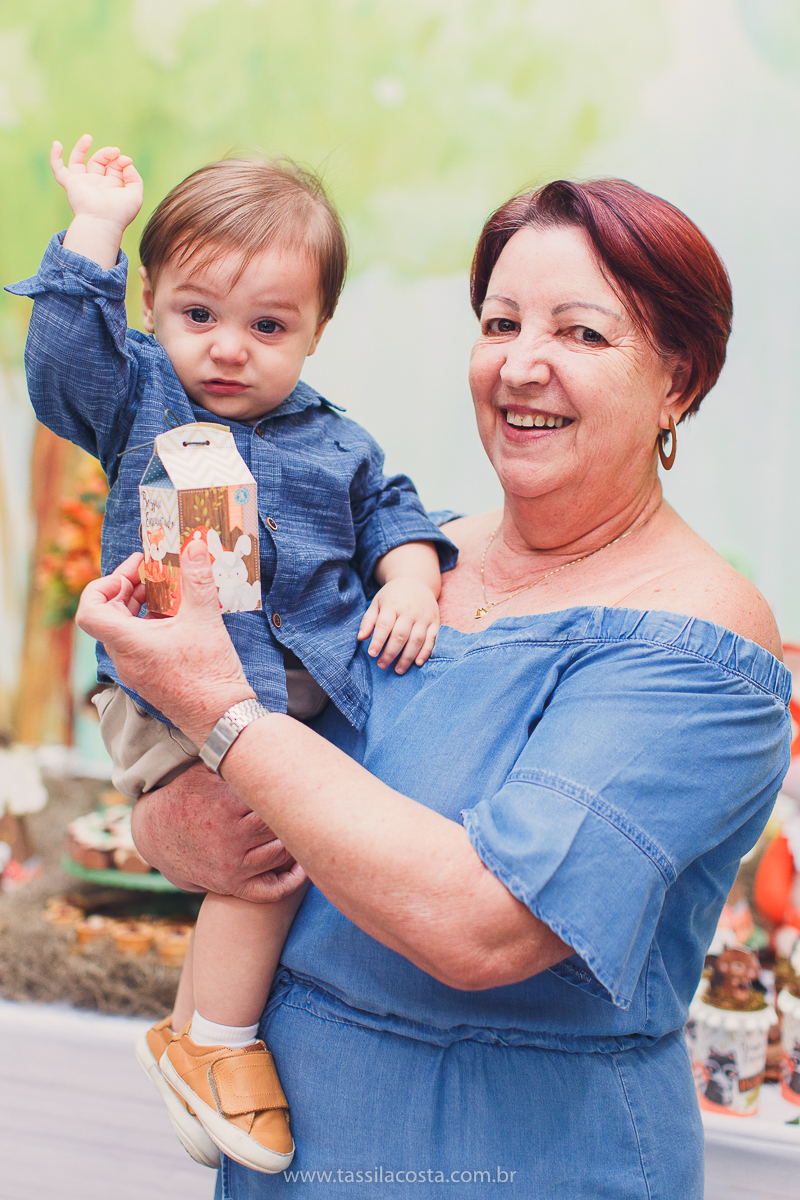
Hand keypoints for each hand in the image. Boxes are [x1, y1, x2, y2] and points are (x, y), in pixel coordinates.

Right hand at [52, 135, 143, 267]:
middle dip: (107, 154)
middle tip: (115, 151)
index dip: (121, 160)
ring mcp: (82, 183)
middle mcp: (96, 184)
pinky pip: (58, 169)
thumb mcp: (135, 195)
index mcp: (111, 187)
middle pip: (99, 161)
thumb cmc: (120, 213)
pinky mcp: (70, 184)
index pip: (115, 167)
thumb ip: (135, 178)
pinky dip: (55, 157)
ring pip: (77, 162)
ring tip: (88, 137)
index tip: (126, 161)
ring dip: (82, 148)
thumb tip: (127, 163)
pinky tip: (56, 144)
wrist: (102, 222)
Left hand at [75, 544, 253, 745]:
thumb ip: (197, 580)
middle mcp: (124, 659)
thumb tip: (194, 546)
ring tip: (163, 589)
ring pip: (121, 630)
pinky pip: (136, 644)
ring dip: (136, 606)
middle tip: (149, 571)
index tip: (129, 574)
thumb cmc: (209, 674)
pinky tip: (174, 615)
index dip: (101, 586)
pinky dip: (147, 624)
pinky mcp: (148, 677)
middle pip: (106, 616)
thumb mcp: (205, 620)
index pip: (89, 611)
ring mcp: (135, 670)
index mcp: (128, 643)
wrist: (222, 717)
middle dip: (125, 588)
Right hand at [131, 763, 307, 901]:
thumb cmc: (186, 794)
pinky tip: (301, 868)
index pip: (274, 798)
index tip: (305, 786)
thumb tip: (254, 726)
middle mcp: (230, 836)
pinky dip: (290, 881)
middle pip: (281, 825)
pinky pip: (269, 889)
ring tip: (306, 829)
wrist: (155, 834)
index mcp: (226, 804)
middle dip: (295, 817)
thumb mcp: (202, 770)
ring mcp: (231, 864)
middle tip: (311, 808)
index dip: (292, 793)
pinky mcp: (230, 884)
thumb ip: (229, 754)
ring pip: (281, 853)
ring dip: (295, 843)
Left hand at [357, 578, 439, 672]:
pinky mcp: (435, 621)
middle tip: (382, 665)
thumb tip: (361, 638)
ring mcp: (424, 617)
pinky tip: (417, 663)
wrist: (417, 581)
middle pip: (400, 635)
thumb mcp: (377, 602)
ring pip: (416, 640)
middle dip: (390, 653)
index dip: (378, 641)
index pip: (384, 625)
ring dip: (407, 657)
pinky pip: (432, 639)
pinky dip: (425, 652)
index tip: (372, 654)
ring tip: (398, 670)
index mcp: (393, 605)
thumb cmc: (393, 596)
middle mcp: (409, 611)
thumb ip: (368, 620)